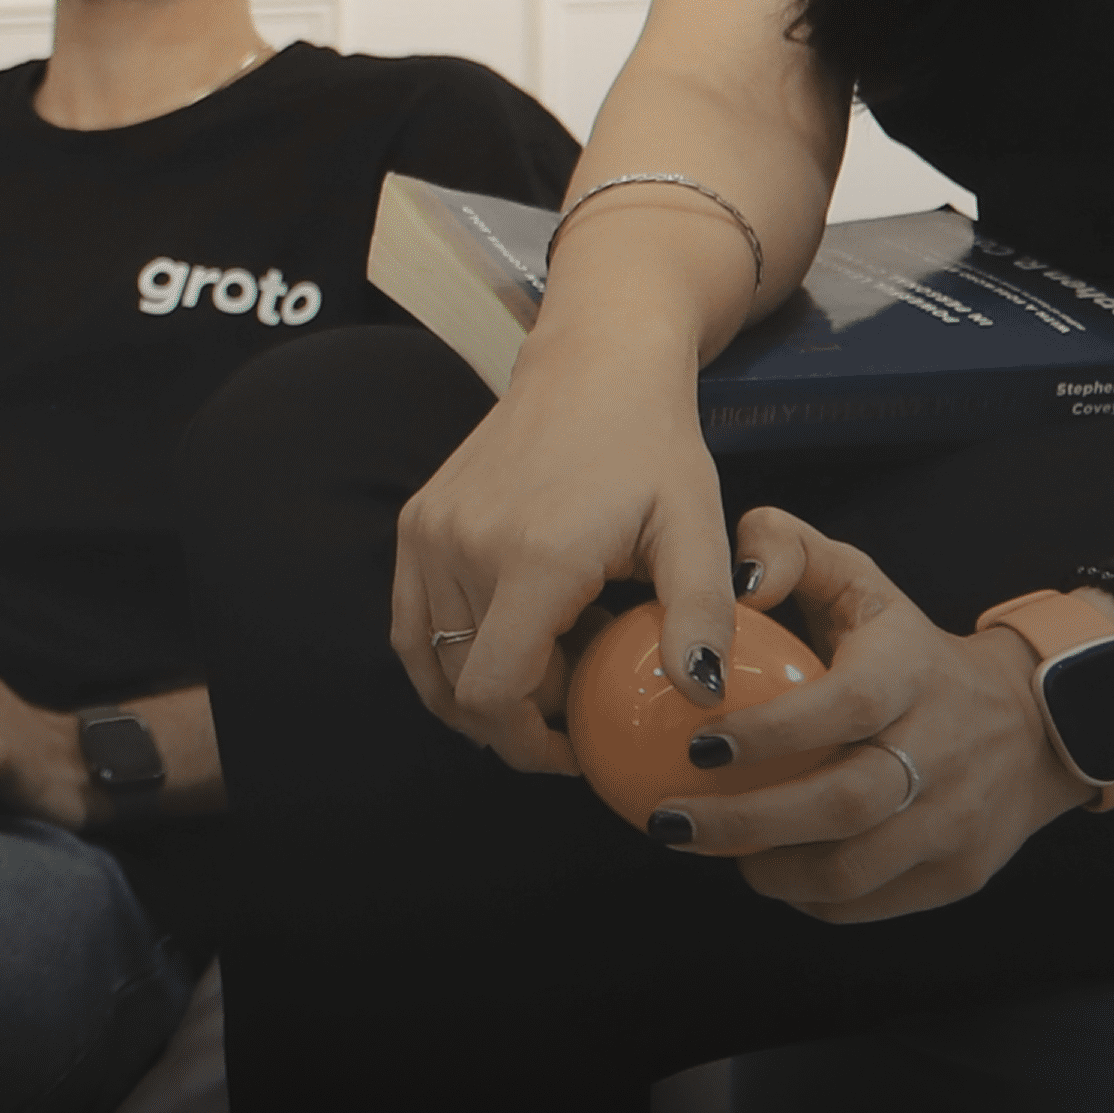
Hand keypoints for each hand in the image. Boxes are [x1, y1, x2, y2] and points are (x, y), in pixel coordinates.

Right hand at [387, 319, 736, 775]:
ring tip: (543, 678)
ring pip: (432, 661)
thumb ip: (701, 616)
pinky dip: (447, 657)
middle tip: (579, 705)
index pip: (494, 693)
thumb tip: (700, 698)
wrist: (594, 363)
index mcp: (533, 557)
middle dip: (519, 718)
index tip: (577, 749)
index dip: (529, 744)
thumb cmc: (653, 445)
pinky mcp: (415, 524)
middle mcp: (463, 546)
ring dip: (481, 689)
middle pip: (466, 685)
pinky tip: (503, 649)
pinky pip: (412, 624)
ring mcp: (429, 534)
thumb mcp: (698, 526)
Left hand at [644, 511, 1089, 921]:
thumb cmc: (911, 649)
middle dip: (746, 821)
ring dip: (770, 869)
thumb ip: (789, 550)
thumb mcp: (860, 580)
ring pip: (854, 867)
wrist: (1034, 722)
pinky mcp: (961, 871)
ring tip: (713, 850)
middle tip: (672, 821)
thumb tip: (736, 580)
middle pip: (843, 804)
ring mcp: (957, 819)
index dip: (770, 732)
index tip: (699, 746)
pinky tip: (767, 870)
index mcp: (912, 674)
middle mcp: (943, 750)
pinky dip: (809, 896)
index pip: (843, 707)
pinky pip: (871, 901)